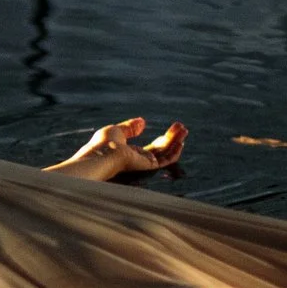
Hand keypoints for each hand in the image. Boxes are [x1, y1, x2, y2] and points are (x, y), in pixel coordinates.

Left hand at [70, 117, 185, 179]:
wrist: (102, 155)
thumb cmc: (104, 144)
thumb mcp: (117, 131)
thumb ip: (130, 127)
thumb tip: (142, 121)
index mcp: (132, 153)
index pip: (152, 148)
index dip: (163, 139)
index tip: (174, 129)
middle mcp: (140, 160)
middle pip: (161, 150)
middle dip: (172, 138)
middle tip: (182, 127)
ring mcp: (145, 164)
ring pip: (165, 154)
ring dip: (176, 142)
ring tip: (184, 130)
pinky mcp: (149, 166)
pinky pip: (166, 160)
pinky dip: (174, 152)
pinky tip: (180, 142)